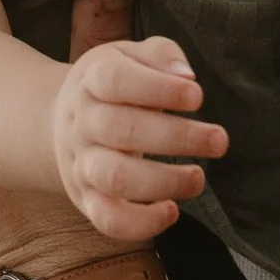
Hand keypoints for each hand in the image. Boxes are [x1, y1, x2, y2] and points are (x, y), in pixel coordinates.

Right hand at [49, 27, 228, 242]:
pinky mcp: (87, 199)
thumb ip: (160, 56)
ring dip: (163, 181)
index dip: (158, 88)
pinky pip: (108, 219)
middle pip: (122, 130)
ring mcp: (82, 164)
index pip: (114, 80)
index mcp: (91, 81)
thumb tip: (186, 77)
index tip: (197, 96)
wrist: (60, 123)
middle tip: (219, 140)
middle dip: (177, 137)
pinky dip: (140, 223)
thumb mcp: (129, 56)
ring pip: (114, 178)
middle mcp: (82, 123)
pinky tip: (171, 210)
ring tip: (198, 178)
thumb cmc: (112, 87)